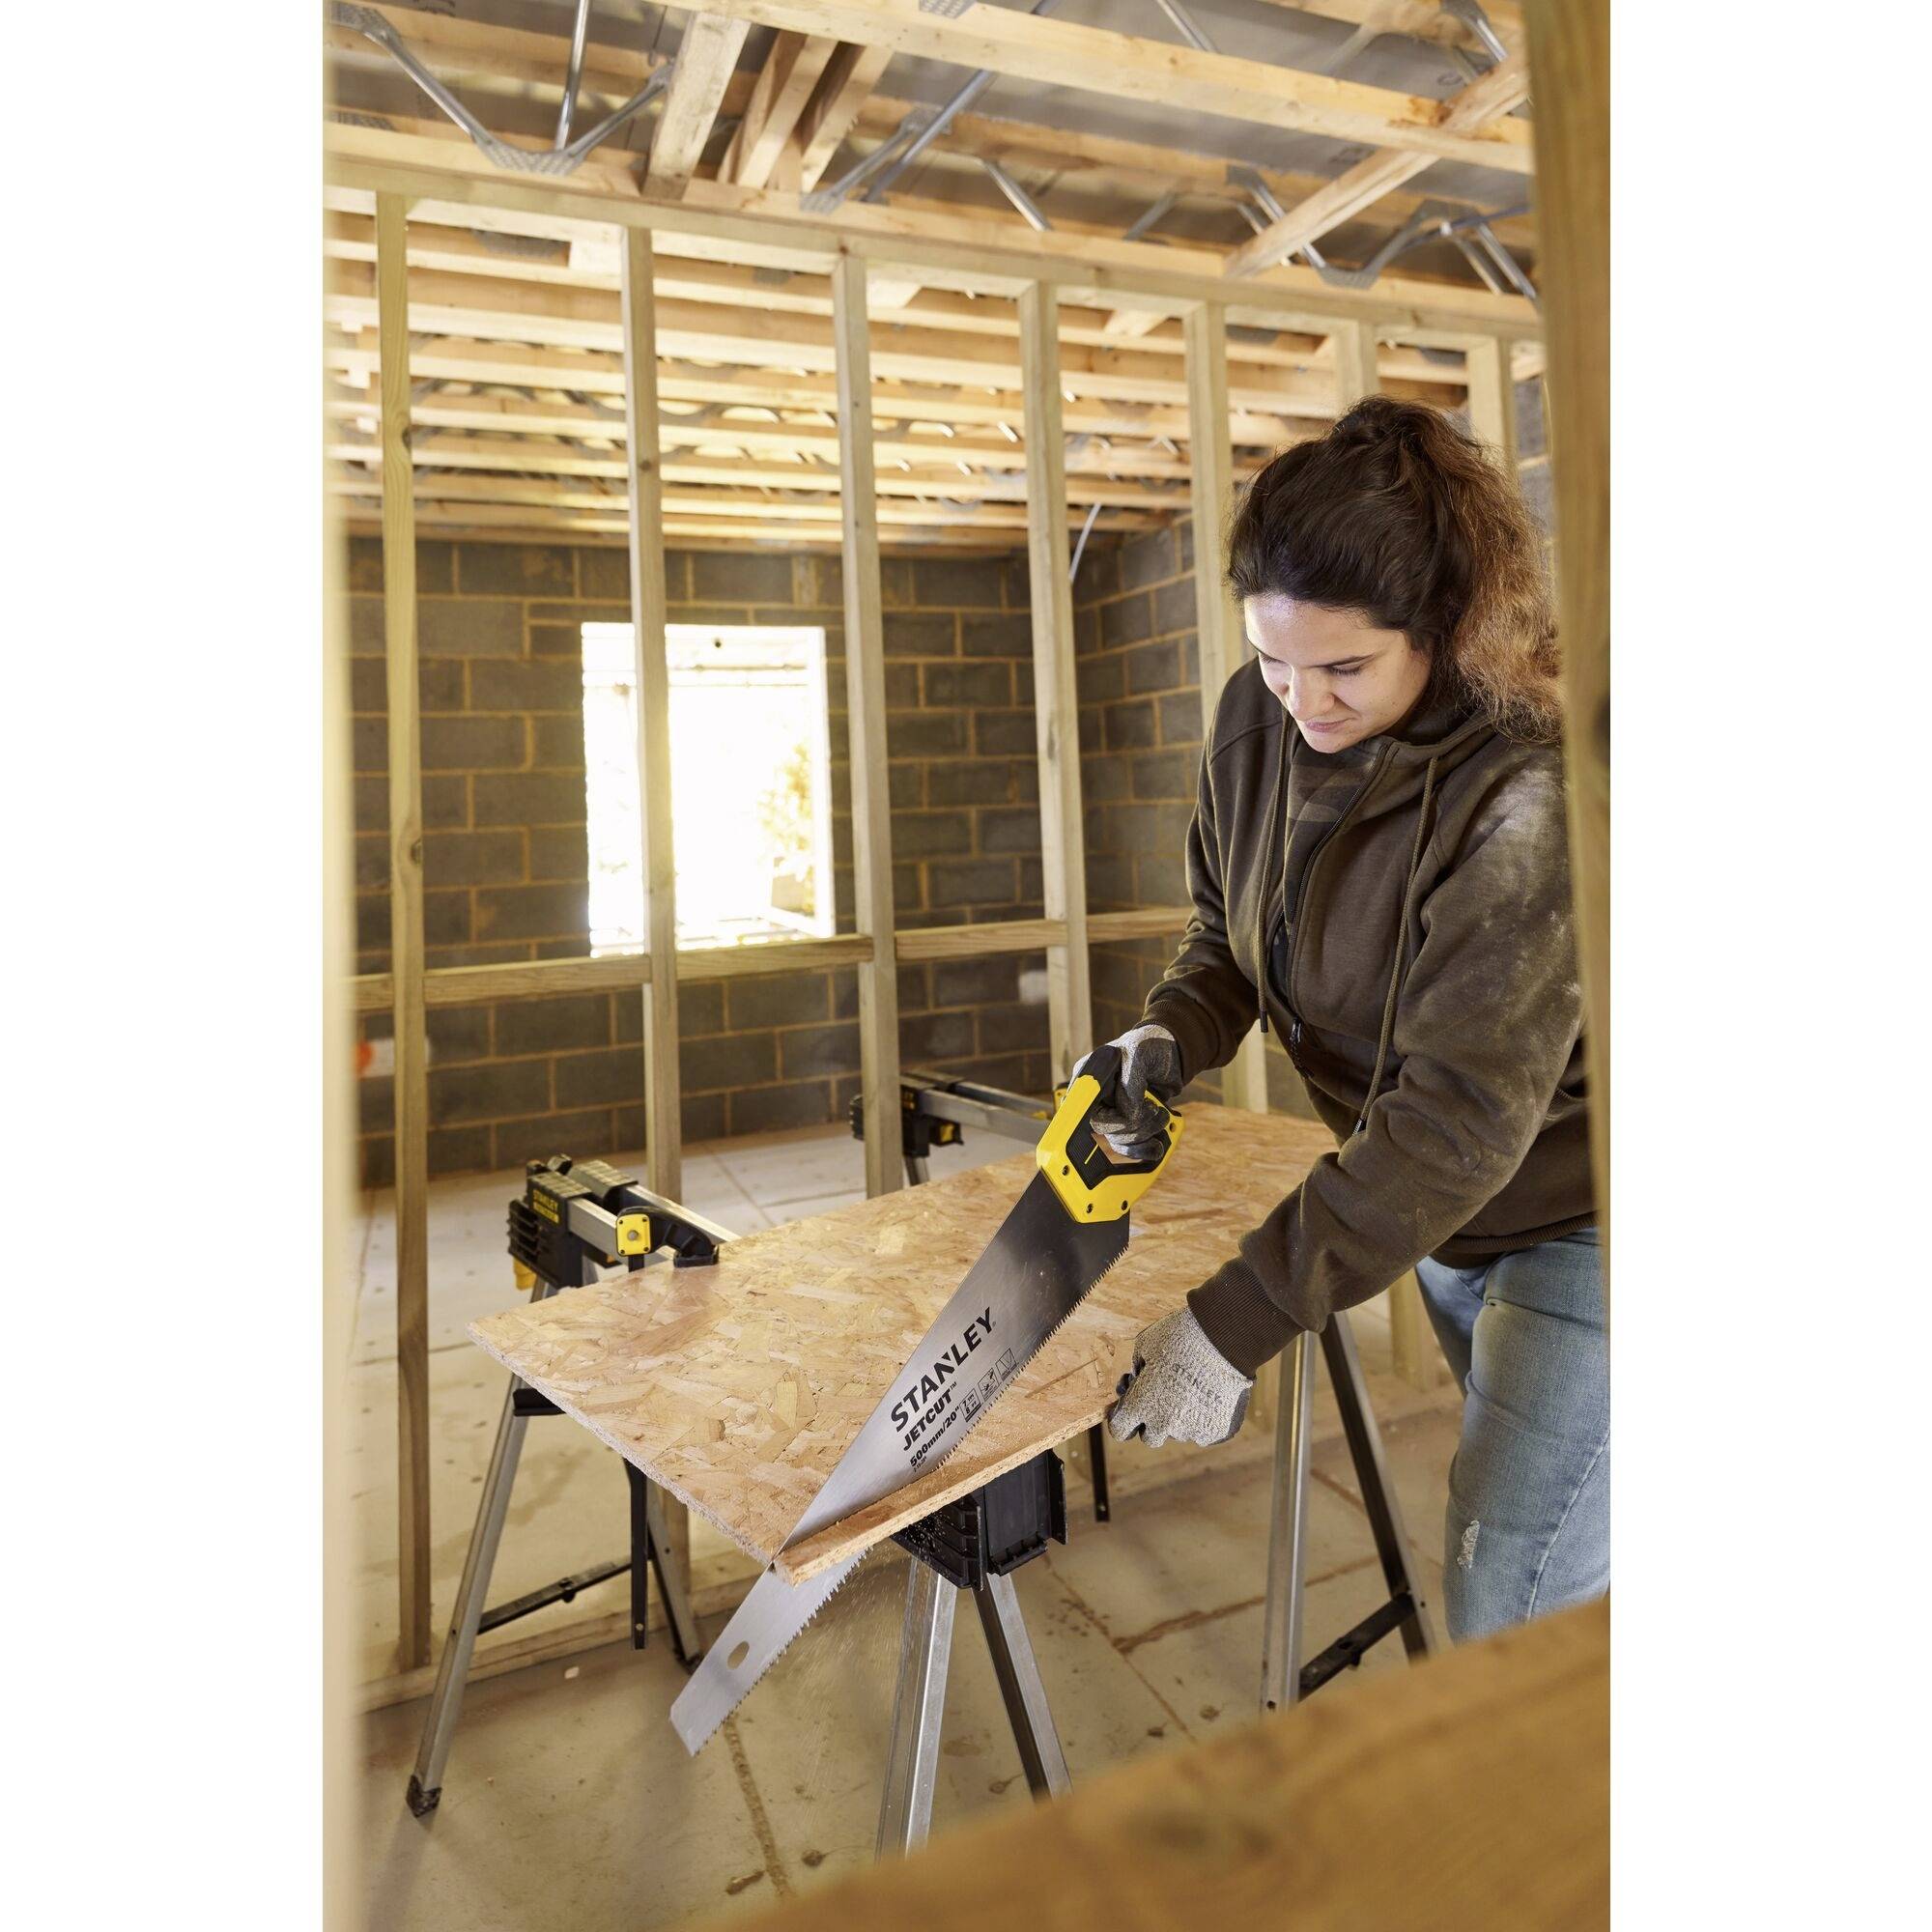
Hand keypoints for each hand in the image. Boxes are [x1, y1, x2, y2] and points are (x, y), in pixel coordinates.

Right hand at [1074, 1023, 1180, 1159]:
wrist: (1173, 1053)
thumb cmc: (1150, 1045)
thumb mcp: (1139, 1055)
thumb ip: (1129, 1085)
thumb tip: (1128, 1115)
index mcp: (1089, 1077)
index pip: (1083, 1107)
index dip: (1099, 1118)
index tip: (1122, 1121)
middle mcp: (1096, 1096)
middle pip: (1103, 1128)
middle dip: (1133, 1125)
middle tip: (1154, 1110)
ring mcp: (1111, 1111)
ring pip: (1117, 1140)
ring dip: (1144, 1134)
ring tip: (1161, 1116)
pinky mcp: (1126, 1123)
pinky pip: (1127, 1147)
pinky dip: (1144, 1149)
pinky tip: (1157, 1145)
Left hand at [1108, 1307, 1252, 1449]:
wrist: (1223, 1339)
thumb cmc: (1179, 1336)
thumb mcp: (1145, 1345)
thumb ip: (1138, 1369)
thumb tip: (1138, 1379)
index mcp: (1140, 1405)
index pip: (1119, 1430)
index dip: (1122, 1419)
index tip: (1129, 1410)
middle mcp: (1163, 1424)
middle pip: (1150, 1437)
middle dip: (1153, 1421)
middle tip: (1163, 1397)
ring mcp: (1192, 1430)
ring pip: (1180, 1433)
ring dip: (1180, 1418)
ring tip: (1193, 1387)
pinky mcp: (1216, 1431)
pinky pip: (1204, 1431)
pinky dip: (1204, 1418)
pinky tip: (1210, 1395)